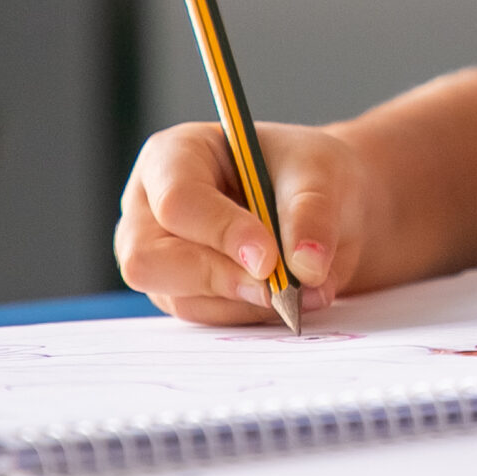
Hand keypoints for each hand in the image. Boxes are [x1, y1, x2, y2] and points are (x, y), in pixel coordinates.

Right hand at [115, 121, 381, 324]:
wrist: (328, 207)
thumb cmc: (307, 173)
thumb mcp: (319, 173)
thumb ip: (312, 214)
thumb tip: (306, 268)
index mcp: (172, 157)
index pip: (177, 200)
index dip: (221, 232)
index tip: (269, 258)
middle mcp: (151, 208)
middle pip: (149, 260)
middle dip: (219, 278)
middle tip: (278, 287)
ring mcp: (162, 257)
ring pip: (181, 299)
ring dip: (247, 302)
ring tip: (304, 288)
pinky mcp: (183, 293)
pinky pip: (207, 318)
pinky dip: (252, 314)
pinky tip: (291, 297)